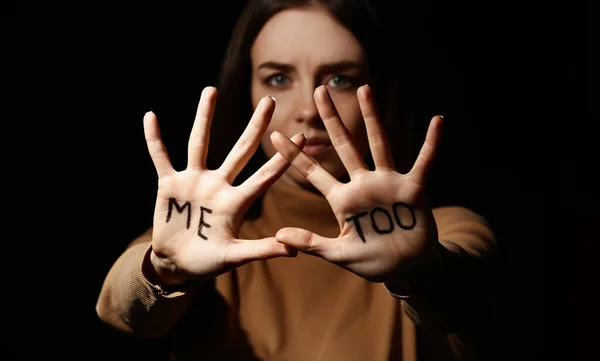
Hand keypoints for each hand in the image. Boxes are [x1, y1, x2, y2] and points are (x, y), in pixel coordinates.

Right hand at [144, 86, 304, 284]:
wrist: (178, 264)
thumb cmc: (209, 262)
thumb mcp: (234, 257)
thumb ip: (259, 250)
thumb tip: (292, 249)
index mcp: (237, 202)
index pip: (265, 176)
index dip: (282, 158)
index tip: (301, 136)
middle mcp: (218, 185)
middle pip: (240, 150)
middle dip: (255, 126)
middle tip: (269, 99)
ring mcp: (194, 182)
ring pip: (199, 143)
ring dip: (204, 117)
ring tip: (210, 90)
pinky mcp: (170, 185)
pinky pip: (161, 157)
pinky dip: (154, 139)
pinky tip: (150, 116)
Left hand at [271, 85, 442, 287]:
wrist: (407, 269)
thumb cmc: (373, 261)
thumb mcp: (340, 253)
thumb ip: (312, 243)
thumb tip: (279, 236)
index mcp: (342, 200)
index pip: (313, 172)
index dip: (294, 155)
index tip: (274, 135)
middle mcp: (363, 184)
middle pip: (344, 145)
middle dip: (331, 119)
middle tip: (318, 90)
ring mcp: (388, 183)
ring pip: (379, 143)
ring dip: (372, 117)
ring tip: (364, 88)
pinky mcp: (413, 189)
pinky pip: (424, 162)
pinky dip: (432, 143)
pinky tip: (437, 121)